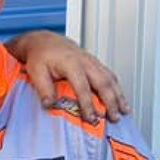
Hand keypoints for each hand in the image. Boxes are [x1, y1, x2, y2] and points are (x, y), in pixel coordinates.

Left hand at [10, 30, 129, 122]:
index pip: (83, 86)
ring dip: (119, 96)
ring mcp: (92, 62)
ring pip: (110, 79)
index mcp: (71, 63)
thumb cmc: (40, 56)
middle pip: (103, 83)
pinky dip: (118, 89)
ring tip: (123, 112)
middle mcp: (85, 61)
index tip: (90, 118)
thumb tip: (49, 105)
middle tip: (113, 118)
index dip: (88, 104)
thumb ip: (43, 89)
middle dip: (110, 102)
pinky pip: (110, 76)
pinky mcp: (95, 64)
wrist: (44, 41)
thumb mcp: (36, 72)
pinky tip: (121, 100)